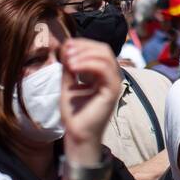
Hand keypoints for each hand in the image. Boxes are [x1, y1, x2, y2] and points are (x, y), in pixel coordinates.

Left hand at [59, 38, 121, 159]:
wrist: (77, 135)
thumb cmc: (74, 113)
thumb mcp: (68, 84)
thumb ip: (70, 67)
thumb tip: (67, 46)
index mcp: (102, 74)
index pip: (98, 50)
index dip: (83, 44)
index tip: (65, 46)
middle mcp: (111, 77)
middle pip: (103, 49)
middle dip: (84, 46)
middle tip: (66, 51)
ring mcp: (113, 83)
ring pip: (105, 56)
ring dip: (85, 54)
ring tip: (69, 60)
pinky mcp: (112, 91)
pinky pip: (105, 69)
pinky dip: (88, 64)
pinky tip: (73, 67)